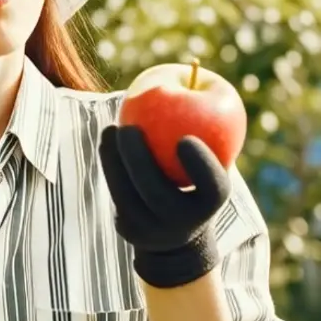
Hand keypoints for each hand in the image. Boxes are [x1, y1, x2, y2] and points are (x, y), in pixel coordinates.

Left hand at [99, 124, 231, 288]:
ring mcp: (152, 232)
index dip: (202, 166)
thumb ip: (209, 133)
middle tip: (129, 127)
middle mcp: (183, 225)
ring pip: (126, 195)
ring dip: (114, 159)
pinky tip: (107, 141)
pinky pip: (115, 193)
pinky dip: (110, 165)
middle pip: (157, 193)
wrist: (178, 238)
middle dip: (139, 159)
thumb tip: (199, 83)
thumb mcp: (211, 164)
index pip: (212, 188)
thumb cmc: (196, 183)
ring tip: (111, 129)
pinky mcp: (128, 230)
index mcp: (211, 206)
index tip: (185, 138)